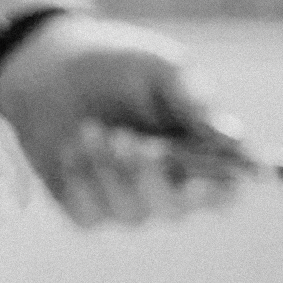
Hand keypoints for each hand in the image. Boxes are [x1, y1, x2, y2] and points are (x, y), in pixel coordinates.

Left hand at [0, 15, 248, 227]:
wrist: (51, 68)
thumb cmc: (118, 67)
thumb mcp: (158, 68)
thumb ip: (192, 99)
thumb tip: (232, 135)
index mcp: (200, 156)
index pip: (226, 192)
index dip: (222, 194)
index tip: (201, 181)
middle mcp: (169, 188)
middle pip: (178, 209)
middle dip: (153, 178)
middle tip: (129, 140)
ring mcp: (129, 203)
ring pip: (134, 213)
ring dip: (110, 170)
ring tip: (91, 127)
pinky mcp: (88, 211)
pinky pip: (91, 215)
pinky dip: (80, 178)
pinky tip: (71, 146)